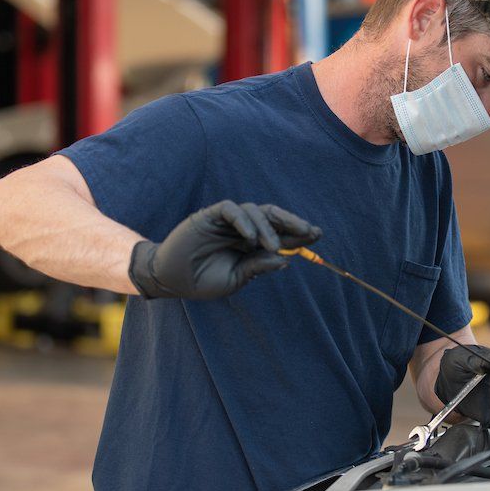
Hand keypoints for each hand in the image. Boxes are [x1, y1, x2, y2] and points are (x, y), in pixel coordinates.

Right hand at [128, 200, 320, 298]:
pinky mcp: (211, 215)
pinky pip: (231, 209)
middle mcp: (244, 229)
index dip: (299, 234)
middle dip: (292, 222)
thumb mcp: (236, 278)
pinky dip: (243, 220)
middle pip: (273, 216)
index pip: (281, 233)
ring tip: (273, 245)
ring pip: (255, 211)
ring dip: (268, 227)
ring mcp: (228, 221)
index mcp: (253, 244)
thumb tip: (286, 261)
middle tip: (309, 231)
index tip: (317, 235)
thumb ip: (258, 267)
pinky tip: (251, 238)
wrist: (171, 279)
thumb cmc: (203, 281)